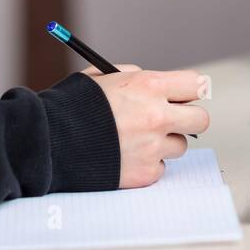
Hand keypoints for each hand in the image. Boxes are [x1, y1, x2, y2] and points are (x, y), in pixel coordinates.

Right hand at [81, 67, 210, 187]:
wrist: (49, 141)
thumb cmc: (72, 106)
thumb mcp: (104, 76)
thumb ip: (135, 77)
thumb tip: (159, 86)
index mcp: (149, 86)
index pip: (196, 85)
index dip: (190, 91)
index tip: (185, 96)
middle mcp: (157, 116)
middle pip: (200, 120)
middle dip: (188, 119)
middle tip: (170, 120)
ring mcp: (152, 147)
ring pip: (179, 146)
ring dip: (162, 143)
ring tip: (133, 139)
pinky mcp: (145, 173)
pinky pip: (159, 168)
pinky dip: (146, 164)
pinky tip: (123, 156)